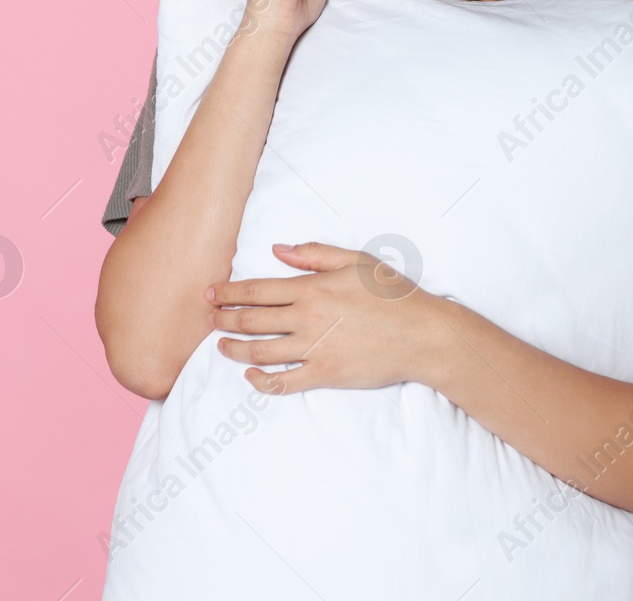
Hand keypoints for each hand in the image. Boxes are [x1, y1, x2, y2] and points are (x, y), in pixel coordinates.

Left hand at [205, 242, 437, 393]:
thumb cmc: (392, 294)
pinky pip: (284, 382)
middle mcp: (307, 319)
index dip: (227, 292)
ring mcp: (315, 350)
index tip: (209, 293)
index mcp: (312, 289)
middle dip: (222, 319)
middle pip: (250, 320)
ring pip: (260, 351)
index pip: (256, 290)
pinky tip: (250, 375)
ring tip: (220, 345)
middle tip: (209, 318)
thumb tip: (277, 250)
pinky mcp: (325, 375)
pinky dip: (261, 381)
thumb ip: (313, 255)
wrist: (423, 334)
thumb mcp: (355, 260)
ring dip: (233, 348)